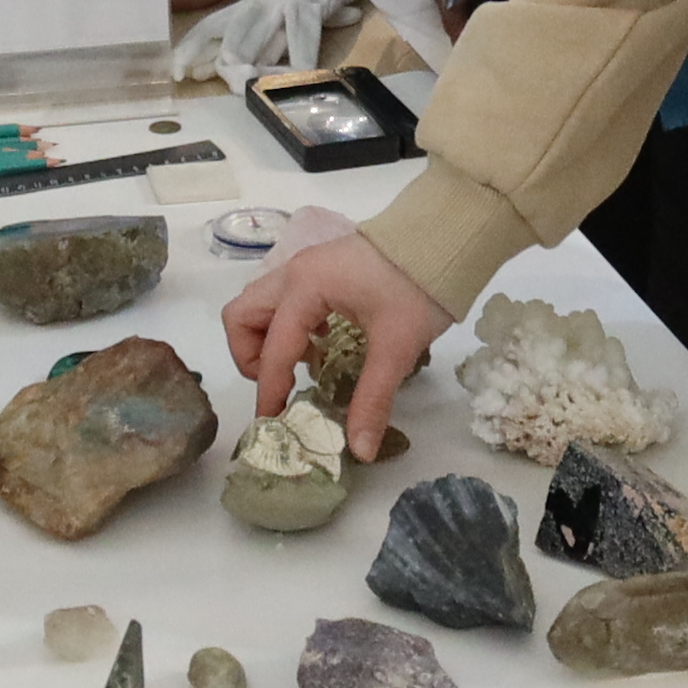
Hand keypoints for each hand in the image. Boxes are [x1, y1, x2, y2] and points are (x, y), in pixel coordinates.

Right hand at [223, 218, 451, 459]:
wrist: (445, 236)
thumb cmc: (418, 286)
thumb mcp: (397, 347)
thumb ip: (373, 399)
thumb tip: (360, 451)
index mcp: (305, 288)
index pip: (273, 349)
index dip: (269, 392)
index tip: (273, 425)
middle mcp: (294, 273)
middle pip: (242, 315)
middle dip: (249, 357)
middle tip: (279, 385)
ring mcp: (305, 267)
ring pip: (258, 304)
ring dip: (265, 339)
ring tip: (301, 366)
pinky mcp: (320, 268)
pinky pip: (283, 299)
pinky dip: (287, 325)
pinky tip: (322, 342)